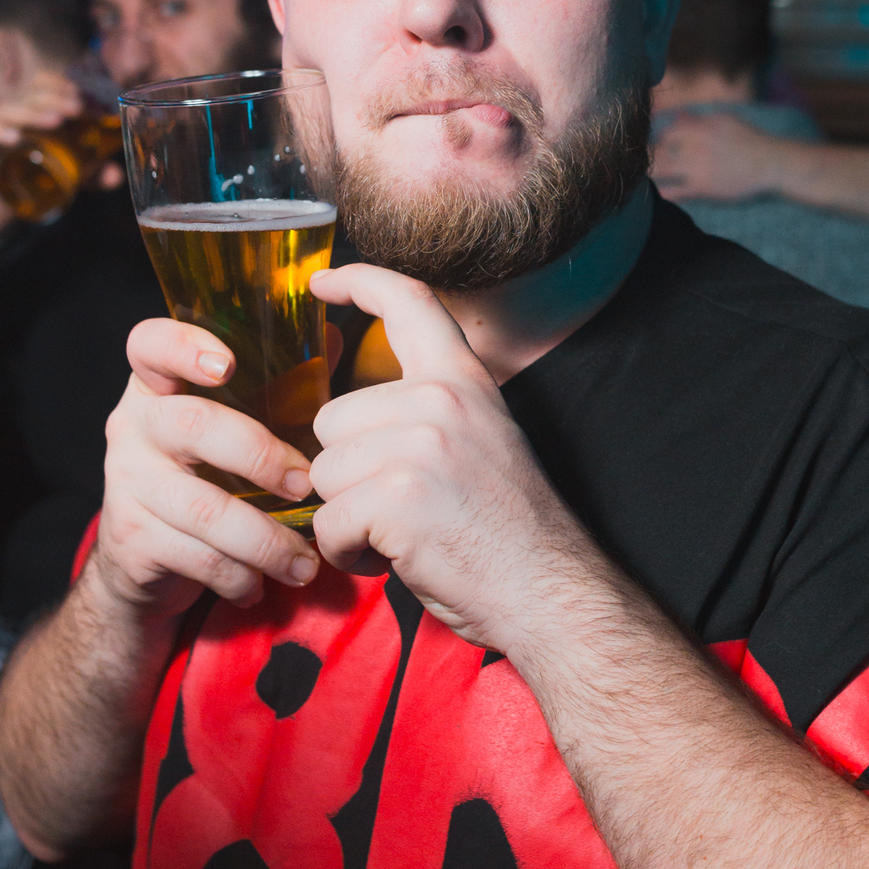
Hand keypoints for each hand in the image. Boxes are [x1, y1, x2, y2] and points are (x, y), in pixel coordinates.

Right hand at [0, 72, 83, 258]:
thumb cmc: (32, 184)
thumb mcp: (69, 176)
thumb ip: (93, 173)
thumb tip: (117, 175)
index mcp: (30, 111)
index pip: (42, 85)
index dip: (62, 86)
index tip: (84, 99)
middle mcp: (7, 114)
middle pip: (28, 94)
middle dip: (54, 98)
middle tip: (77, 109)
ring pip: (5, 109)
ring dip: (31, 112)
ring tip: (55, 121)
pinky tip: (14, 139)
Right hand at [91, 319, 321, 618]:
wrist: (143, 562)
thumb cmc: (209, 473)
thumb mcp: (237, 422)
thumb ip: (279, 382)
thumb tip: (332, 337)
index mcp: (158, 386)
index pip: (150, 345)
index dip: (183, 346)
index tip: (228, 364)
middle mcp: (134, 427)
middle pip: (194, 426)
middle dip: (261, 456)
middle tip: (306, 484)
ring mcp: (127, 483)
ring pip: (203, 508)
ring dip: (265, 539)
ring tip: (305, 563)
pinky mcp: (132, 539)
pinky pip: (195, 557)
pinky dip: (240, 575)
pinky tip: (262, 584)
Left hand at [309, 266, 599, 652]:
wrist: (548, 589)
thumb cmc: (509, 530)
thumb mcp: (480, 439)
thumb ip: (424, 412)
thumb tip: (346, 418)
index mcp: (462, 379)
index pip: (407, 302)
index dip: (359, 280)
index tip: (321, 280)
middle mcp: (439, 400)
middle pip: (331, 420)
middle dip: (349, 473)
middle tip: (402, 508)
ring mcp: (418, 444)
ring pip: (324, 473)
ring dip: (348, 516)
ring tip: (404, 534)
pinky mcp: (396, 496)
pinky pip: (328, 522)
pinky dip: (348, 552)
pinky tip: (395, 557)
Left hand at [652, 110, 782, 202]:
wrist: (770, 163)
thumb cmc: (749, 140)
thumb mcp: (725, 121)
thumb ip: (698, 119)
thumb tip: (677, 115)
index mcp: (701, 127)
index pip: (668, 129)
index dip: (659, 137)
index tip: (657, 143)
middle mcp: (696, 145)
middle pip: (659, 148)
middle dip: (649, 154)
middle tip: (646, 160)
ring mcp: (698, 167)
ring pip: (662, 169)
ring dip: (650, 172)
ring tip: (647, 176)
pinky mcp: (703, 187)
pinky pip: (676, 192)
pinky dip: (665, 192)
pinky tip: (660, 193)